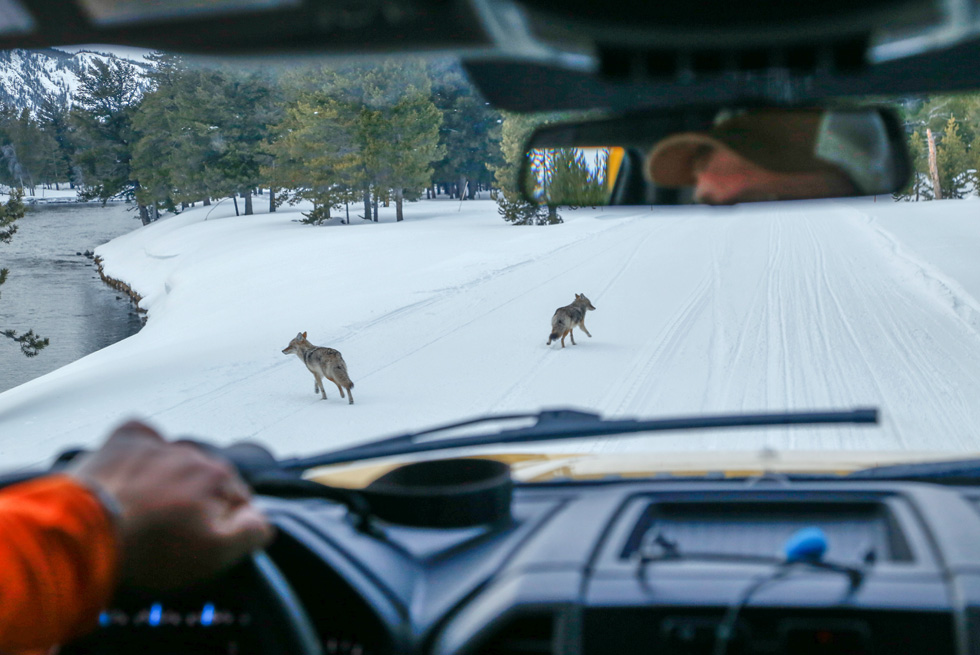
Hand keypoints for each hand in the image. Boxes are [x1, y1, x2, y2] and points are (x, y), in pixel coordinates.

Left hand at [68, 420, 273, 590]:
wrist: (86, 533)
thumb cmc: (150, 548)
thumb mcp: (214, 555)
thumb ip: (252, 532)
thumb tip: (264, 519)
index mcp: (219, 476)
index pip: (239, 499)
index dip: (226, 523)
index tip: (205, 541)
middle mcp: (193, 452)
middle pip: (207, 478)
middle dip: (198, 500)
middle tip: (174, 532)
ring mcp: (158, 444)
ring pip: (176, 460)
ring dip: (170, 479)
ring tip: (148, 509)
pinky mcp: (124, 440)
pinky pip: (144, 437)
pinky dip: (143, 450)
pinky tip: (136, 469)